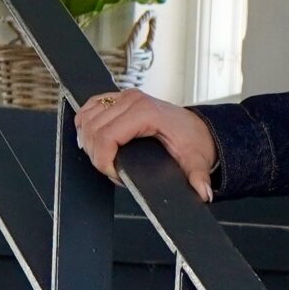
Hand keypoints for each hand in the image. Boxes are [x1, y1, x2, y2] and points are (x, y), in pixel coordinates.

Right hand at [73, 88, 220, 200]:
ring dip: (89, 142)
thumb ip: (197, 177)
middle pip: (93, 130)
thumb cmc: (193, 140)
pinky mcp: (119, 98)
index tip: (114, 174)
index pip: (106, 136)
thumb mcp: (196, 160)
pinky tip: (94, 140)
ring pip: (87, 119)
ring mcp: (124, 97)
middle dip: (97, 156)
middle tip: (112, 170)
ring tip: (105, 158)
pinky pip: (90, 108)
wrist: (197, 128)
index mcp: (147, 113)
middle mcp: (133, 101)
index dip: (104, 161)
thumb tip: (202, 192)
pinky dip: (86, 124)